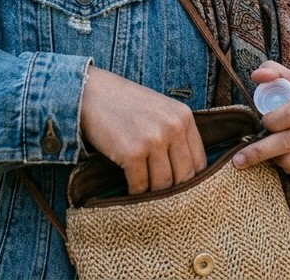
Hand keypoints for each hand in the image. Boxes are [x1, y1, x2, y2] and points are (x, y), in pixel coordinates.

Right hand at [79, 66, 206, 194]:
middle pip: (184, 176)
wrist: (89, 92)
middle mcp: (173, 127)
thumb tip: (186, 174)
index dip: (191, 180)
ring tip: (144, 193)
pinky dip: (135, 192)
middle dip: (172, 191)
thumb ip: (176, 134)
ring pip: (163, 184)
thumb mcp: (160, 110)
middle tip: (162, 198)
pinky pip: (140, 185)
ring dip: (152, 193)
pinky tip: (130, 189)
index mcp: (184, 117)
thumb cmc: (124, 104)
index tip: (180, 189)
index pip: (199, 162)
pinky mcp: (132, 153)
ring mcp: (153, 140)